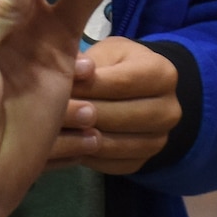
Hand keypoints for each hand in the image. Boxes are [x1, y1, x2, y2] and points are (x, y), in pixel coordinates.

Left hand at [51, 36, 179, 173]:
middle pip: (116, 116)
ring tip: (51, 128)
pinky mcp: (143, 162)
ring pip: (111, 143)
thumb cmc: (114, 66)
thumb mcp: (105, 53)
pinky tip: (65, 142)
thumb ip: (88, 61)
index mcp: (163, 75)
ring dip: (78, 137)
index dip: (86, 86)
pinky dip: (84, 154)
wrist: (136, 94)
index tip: (56, 85)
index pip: (120, 83)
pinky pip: (109, 163)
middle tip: (47, 110)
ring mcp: (159, 140)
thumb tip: (71, 70)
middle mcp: (169, 110)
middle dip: (79, 113)